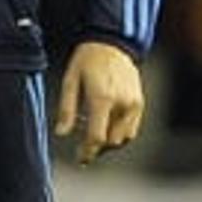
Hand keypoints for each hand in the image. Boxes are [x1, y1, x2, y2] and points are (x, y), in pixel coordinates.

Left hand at [55, 42, 144, 165]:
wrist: (111, 42)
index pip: (97, 137)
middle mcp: (122, 104)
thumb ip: (66, 109)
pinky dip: (120, 134)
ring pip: (124, 138)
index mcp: (102, 98)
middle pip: (111, 141)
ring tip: (94, 135)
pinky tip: (107, 127)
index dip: (87, 152)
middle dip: (97, 148)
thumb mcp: (70, 81)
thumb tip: (61, 133)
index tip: (80, 159)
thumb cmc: (87, 60)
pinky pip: (132, 129)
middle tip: (84, 148)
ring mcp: (134, 104)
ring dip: (109, 143)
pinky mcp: (140, 103)